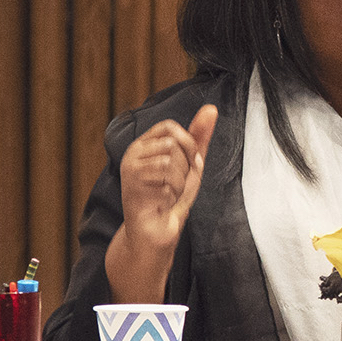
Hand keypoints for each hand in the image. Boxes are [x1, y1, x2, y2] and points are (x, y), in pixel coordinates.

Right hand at [117, 104, 219, 253]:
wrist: (156, 232)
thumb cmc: (171, 198)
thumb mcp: (190, 164)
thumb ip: (199, 137)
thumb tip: (212, 108)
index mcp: (144, 144)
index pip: (170, 126)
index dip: (187, 143)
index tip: (190, 162)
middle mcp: (133, 152)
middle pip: (173, 143)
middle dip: (184, 168)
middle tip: (174, 186)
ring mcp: (129, 167)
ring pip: (170, 160)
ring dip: (179, 182)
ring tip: (168, 195)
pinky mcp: (131, 183)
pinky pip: (165, 178)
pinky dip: (172, 193)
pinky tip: (162, 202)